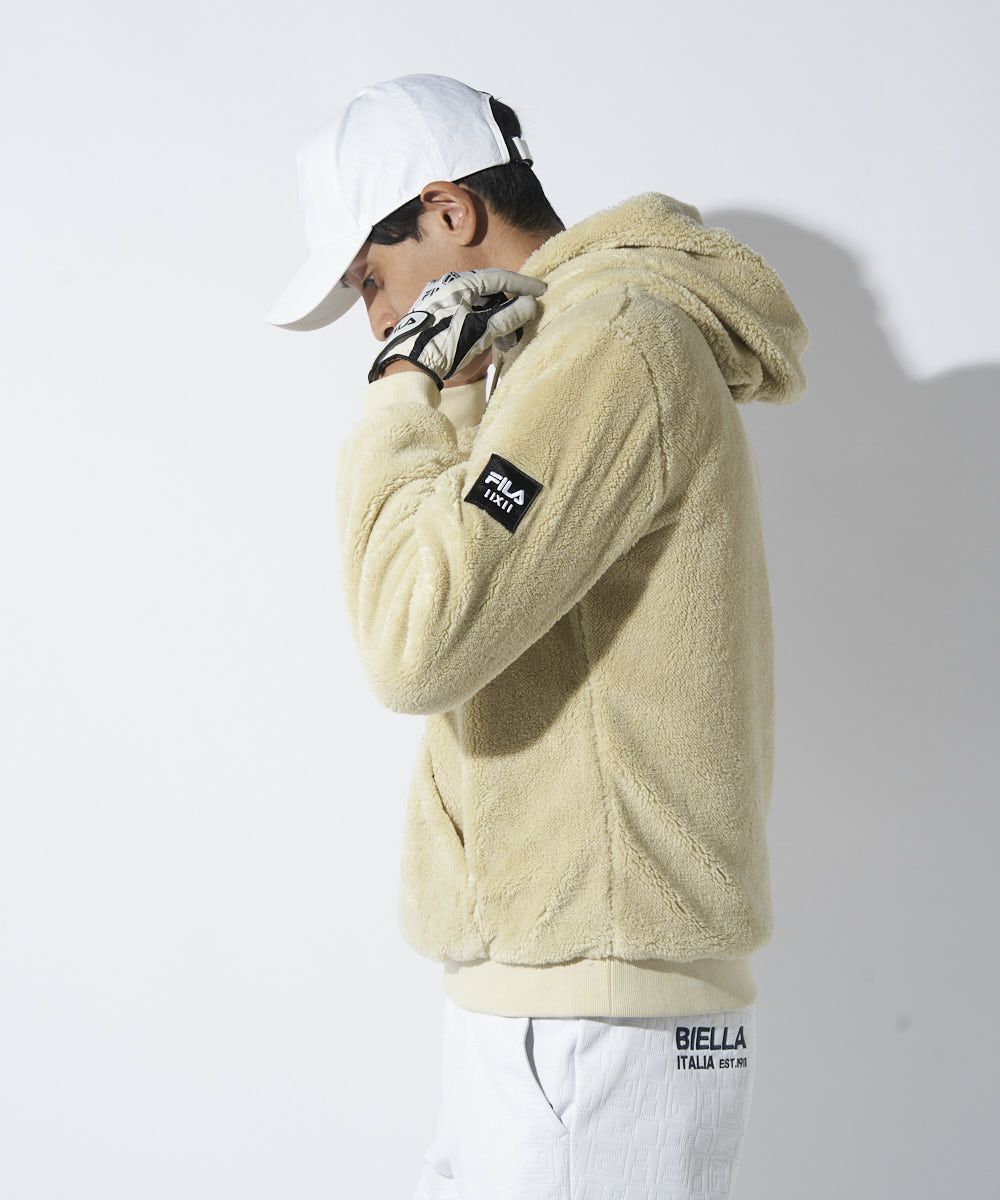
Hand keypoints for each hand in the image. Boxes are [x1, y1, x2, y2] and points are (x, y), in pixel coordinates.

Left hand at [368, 268, 545, 387]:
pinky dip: (482, 324)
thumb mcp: (479, 331)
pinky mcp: (435, 317)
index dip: (522, 285)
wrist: (409, 365)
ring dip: (496, 318)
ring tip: (507, 338)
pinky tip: (488, 339)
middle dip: (509, 305)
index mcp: (458, 283)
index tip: (540, 291)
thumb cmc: (444, 344)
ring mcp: (440, 301)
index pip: (498, 278)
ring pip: (477, 304)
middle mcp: (447, 286)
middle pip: (488, 291)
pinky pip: (466, 314)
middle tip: (525, 318)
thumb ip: (506, 316)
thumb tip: (530, 305)